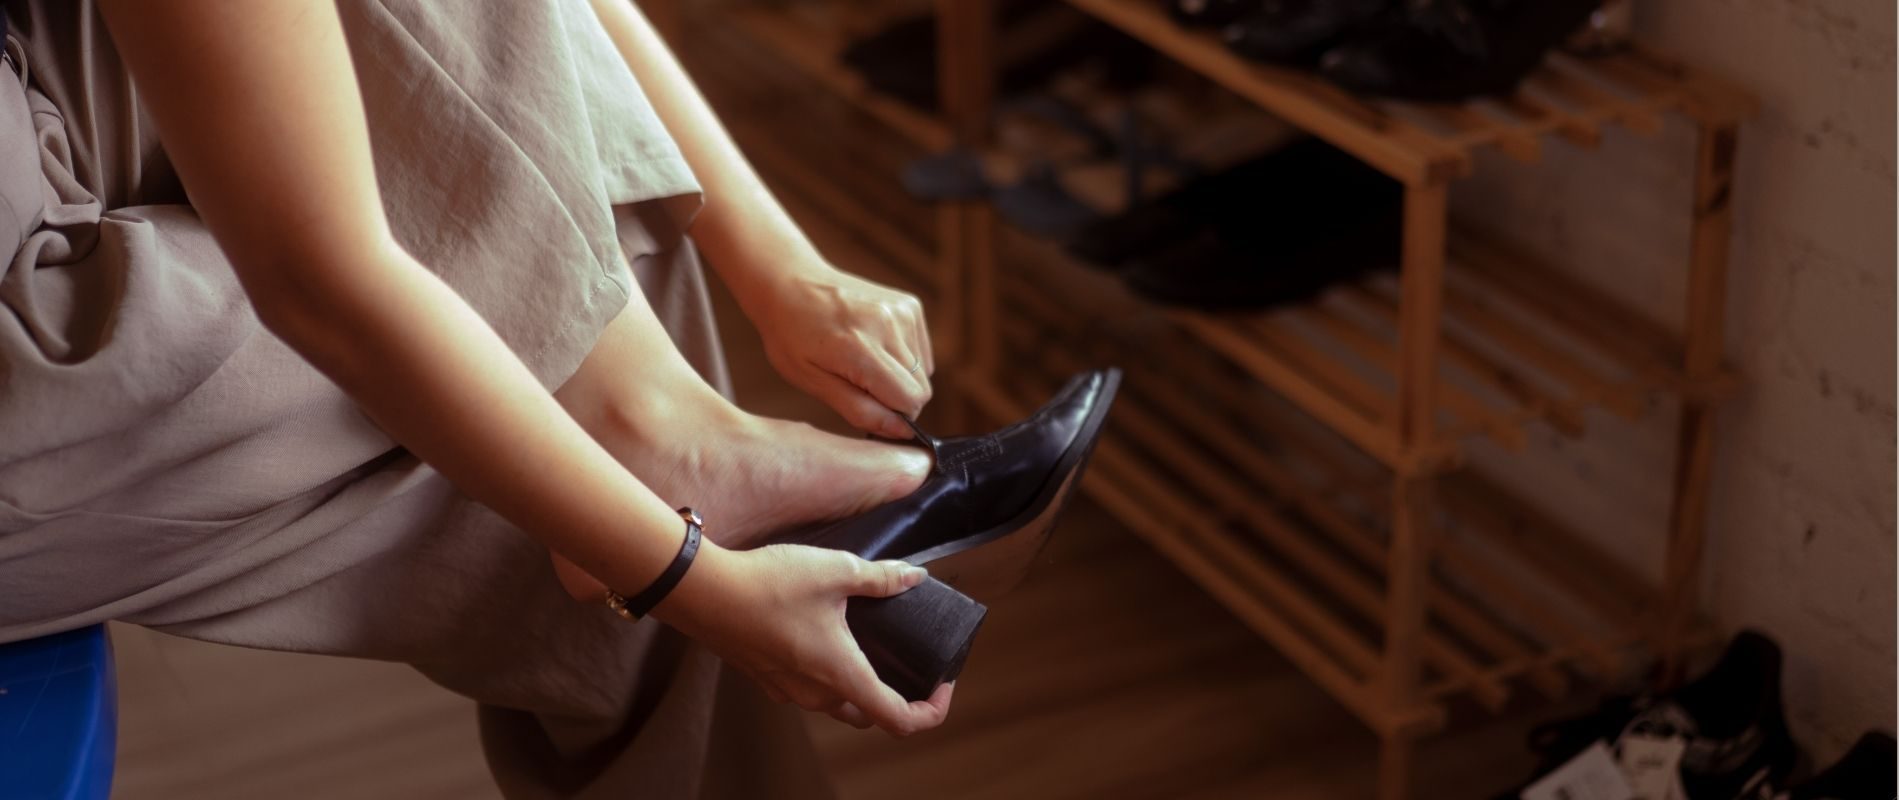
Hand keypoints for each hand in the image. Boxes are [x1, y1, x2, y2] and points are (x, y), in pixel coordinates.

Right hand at [655, 543, 955, 734]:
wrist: (703, 592)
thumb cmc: (768, 584)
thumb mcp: (837, 570)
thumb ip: (882, 578)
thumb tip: (915, 578)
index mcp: (842, 675)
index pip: (900, 719)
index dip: (931, 710)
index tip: (943, 685)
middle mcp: (817, 694)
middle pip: (870, 713)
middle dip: (896, 695)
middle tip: (909, 661)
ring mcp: (788, 691)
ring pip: (837, 702)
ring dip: (859, 682)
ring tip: (869, 640)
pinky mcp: (767, 678)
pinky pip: (808, 688)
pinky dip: (827, 672)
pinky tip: (825, 632)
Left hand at [749, 265, 933, 438]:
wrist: (790, 284)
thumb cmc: (791, 338)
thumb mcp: (812, 382)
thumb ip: (859, 410)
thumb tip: (902, 432)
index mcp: (859, 348)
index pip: (910, 400)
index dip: (893, 415)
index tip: (869, 409)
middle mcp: (887, 325)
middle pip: (920, 387)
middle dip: (896, 398)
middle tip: (860, 386)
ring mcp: (901, 311)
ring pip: (923, 371)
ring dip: (899, 377)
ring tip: (863, 362)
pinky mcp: (909, 305)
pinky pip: (922, 350)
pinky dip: (903, 358)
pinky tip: (873, 347)